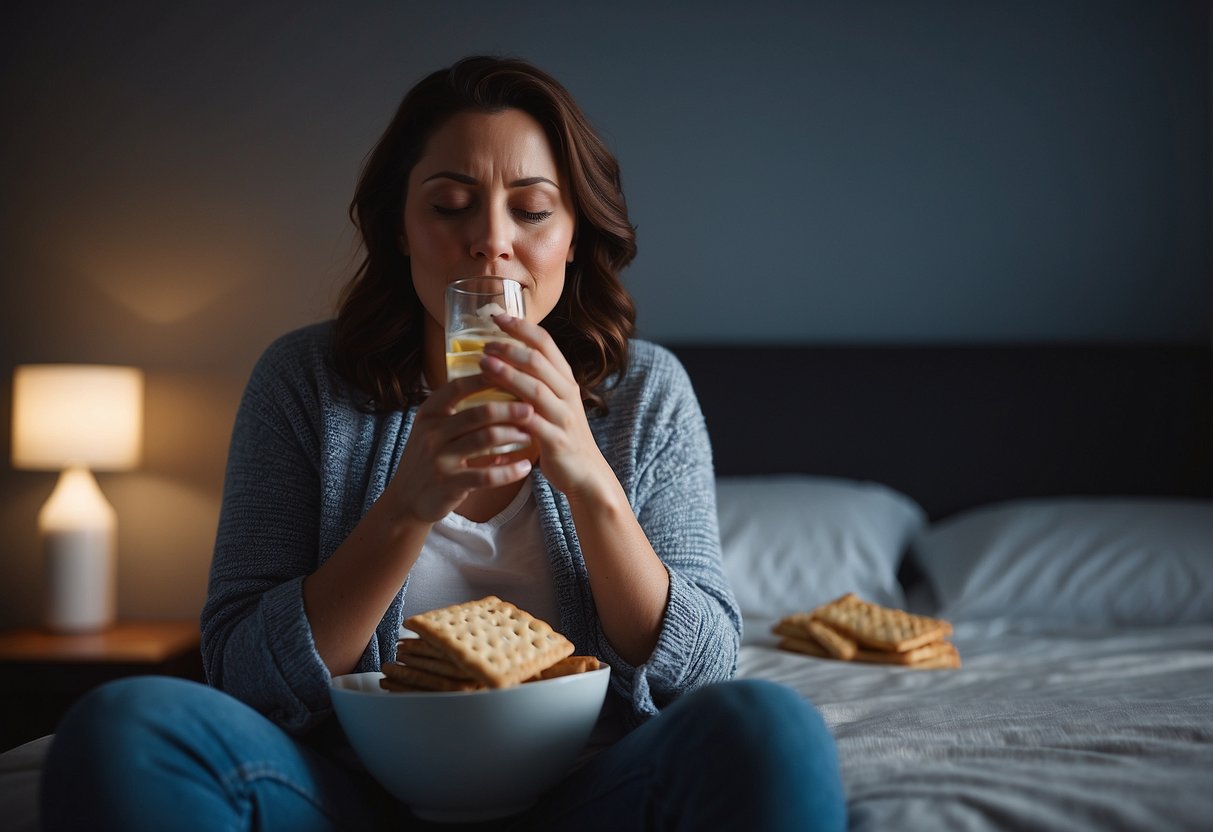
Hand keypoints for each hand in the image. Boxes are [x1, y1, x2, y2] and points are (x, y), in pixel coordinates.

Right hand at [385, 373, 534, 523]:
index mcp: (428, 414)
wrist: (405, 500)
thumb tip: (495, 389)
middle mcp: (432, 433)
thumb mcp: (432, 430)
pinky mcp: (449, 484)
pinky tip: (525, 467)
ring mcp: (440, 459)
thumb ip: (456, 412)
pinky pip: (487, 475)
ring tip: (530, 435)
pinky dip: (510, 470)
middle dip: (509, 409)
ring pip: (486, 439)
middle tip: (530, 408)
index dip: (485, 379)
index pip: (458, 387)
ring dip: (513, 435)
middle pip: (479, 413)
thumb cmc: (428, 459)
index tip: (509, 373)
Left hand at [479, 315, 614, 501]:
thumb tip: (501, 357)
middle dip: (510, 347)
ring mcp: (563, 417)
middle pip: (539, 361)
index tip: (498, 316)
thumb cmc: (561, 435)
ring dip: (508, 374)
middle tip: (484, 342)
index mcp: (565, 380)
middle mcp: (567, 394)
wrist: (585, 473)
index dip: (522, 326)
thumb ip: (535, 381)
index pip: (546, 343)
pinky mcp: (556, 441)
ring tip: (483, 363)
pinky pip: (531, 424)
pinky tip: (490, 409)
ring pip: (535, 389)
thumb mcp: (554, 402)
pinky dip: (511, 414)